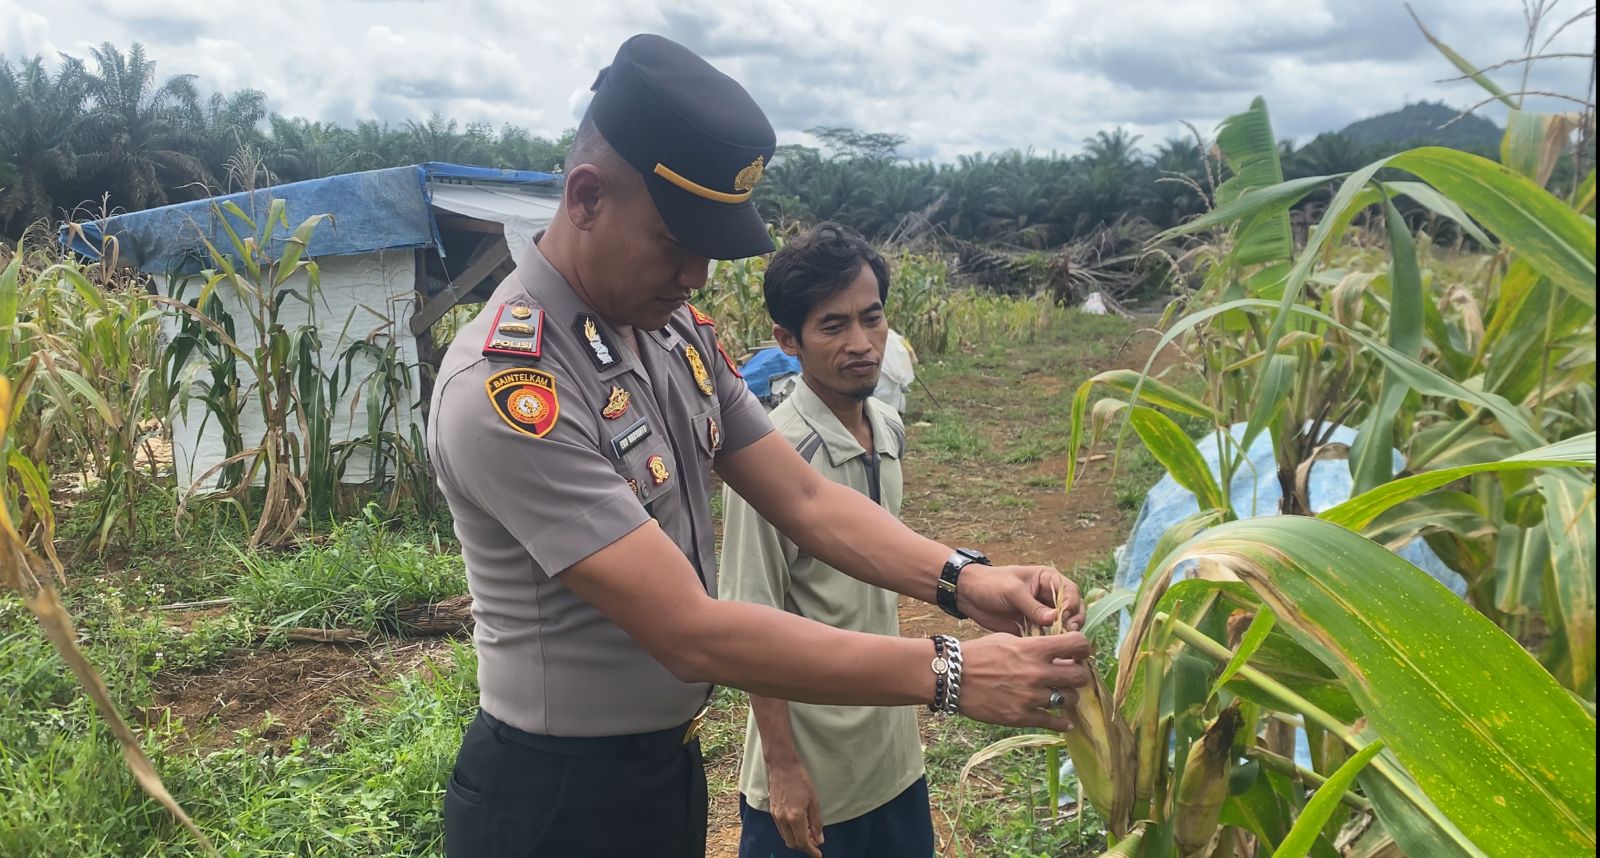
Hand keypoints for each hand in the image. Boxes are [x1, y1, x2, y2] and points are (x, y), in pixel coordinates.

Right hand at [766, 758, 823, 857]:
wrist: (783, 766)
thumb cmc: (800, 780)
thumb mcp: (814, 801)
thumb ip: (816, 822)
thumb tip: (819, 839)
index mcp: (795, 817)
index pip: (802, 842)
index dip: (811, 851)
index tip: (818, 854)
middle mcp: (782, 819)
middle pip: (792, 844)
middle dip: (804, 847)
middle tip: (815, 843)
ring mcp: (775, 816)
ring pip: (786, 837)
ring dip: (797, 840)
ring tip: (809, 833)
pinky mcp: (772, 811)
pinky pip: (781, 829)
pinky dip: (790, 832)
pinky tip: (799, 826)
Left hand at [956, 565, 1084, 632]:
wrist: (969, 594)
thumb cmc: (991, 583)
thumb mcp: (1012, 591)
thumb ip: (1033, 605)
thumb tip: (1054, 619)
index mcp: (1048, 580)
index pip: (1071, 592)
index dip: (1072, 605)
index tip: (1067, 618)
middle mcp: (1049, 597)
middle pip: (1073, 610)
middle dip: (1074, 621)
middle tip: (1069, 633)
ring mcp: (1042, 613)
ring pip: (1063, 626)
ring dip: (1065, 635)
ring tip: (1062, 644)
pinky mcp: (1033, 628)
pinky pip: (1047, 637)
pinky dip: (1051, 644)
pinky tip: (1050, 651)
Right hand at [957, 632, 1092, 729]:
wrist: (953, 677)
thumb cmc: (979, 654)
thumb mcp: (1008, 640)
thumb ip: (1035, 645)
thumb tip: (1059, 652)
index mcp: (1035, 649)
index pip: (1078, 645)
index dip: (1084, 648)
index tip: (1080, 653)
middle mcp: (1037, 673)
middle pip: (1080, 676)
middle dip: (1078, 675)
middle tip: (1071, 676)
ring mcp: (1031, 697)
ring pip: (1070, 699)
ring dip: (1068, 697)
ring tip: (1060, 695)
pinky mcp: (1022, 717)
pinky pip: (1053, 722)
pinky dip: (1062, 723)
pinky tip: (1064, 722)